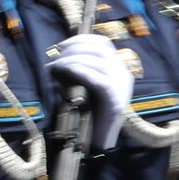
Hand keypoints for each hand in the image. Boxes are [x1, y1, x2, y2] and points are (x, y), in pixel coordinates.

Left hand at [45, 34, 133, 149]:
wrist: (99, 139)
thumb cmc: (88, 111)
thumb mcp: (82, 85)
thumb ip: (76, 70)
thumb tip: (56, 57)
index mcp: (117, 67)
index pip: (103, 43)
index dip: (81, 40)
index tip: (61, 45)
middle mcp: (123, 73)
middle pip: (99, 49)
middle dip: (74, 49)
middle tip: (55, 57)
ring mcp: (121, 86)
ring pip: (98, 62)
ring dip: (73, 59)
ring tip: (56, 66)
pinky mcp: (115, 99)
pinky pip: (98, 79)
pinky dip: (81, 71)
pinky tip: (67, 70)